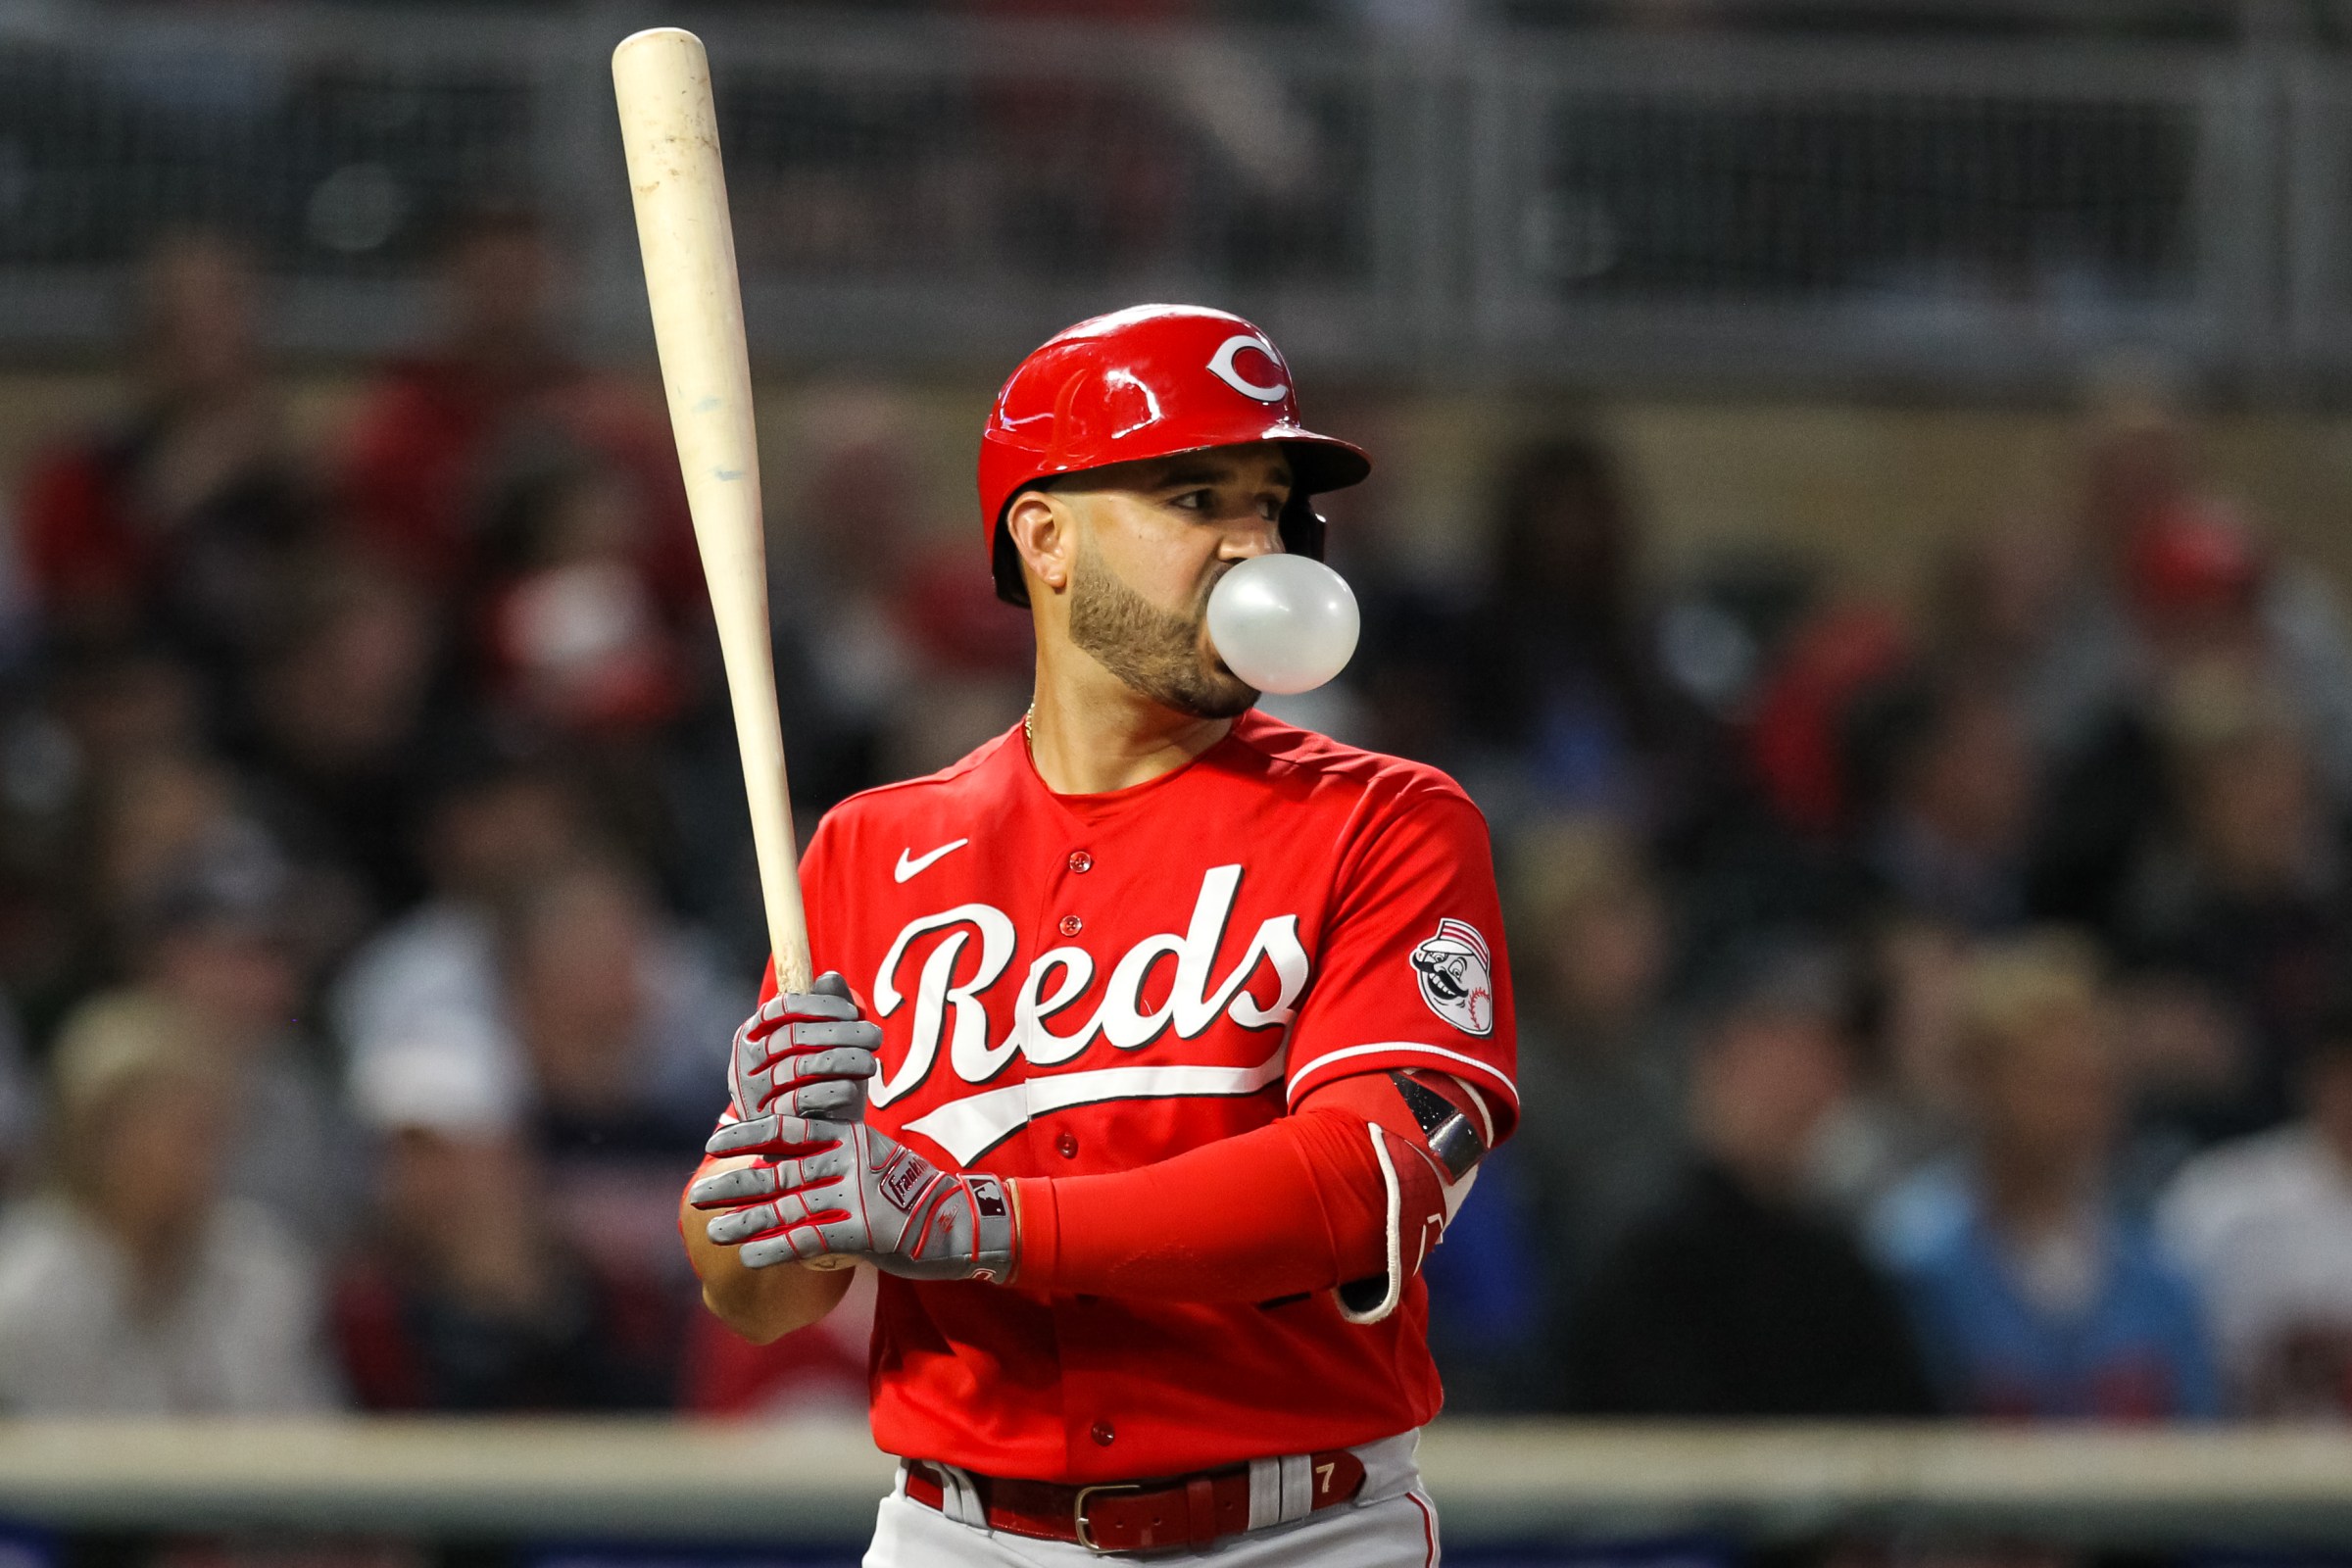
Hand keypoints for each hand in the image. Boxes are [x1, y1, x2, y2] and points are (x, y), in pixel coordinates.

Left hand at [689, 1117, 1015, 1282]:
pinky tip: (750, 1258)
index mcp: (849, 1137)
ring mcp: (857, 1194)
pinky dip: (777, 1248)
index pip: (788, 1127)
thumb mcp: (873, 1161)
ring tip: (711, 1232)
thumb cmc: (910, 1195)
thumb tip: (787, 1158)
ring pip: (787, 1206)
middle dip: (735, 1183)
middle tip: (697, 1193)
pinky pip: (810, 1239)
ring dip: (745, 1221)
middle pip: (779, 1169)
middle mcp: (849, 1159)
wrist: (961, 1221)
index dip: (748, 1133)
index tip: (713, 1140)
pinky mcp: (865, 1230)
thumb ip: (833, 1156)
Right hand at [728, 972, 879, 1123]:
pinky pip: (802, 1100)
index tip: (854, 1012)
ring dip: (843, 1060)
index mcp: (753, 1035)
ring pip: (799, 1067)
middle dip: (841, 1033)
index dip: (820, 1005)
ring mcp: (753, 1095)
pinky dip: (833, 1091)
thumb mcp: (830, 1043)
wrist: (821, 1140)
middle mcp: (744, 1063)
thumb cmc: (824, 1082)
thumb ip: (828, 1008)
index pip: (781, 1008)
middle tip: (875, 1036)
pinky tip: (854, 1088)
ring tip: (871, 1063)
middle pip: (793, 1037)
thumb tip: (829, 977)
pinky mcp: (769, 1123)